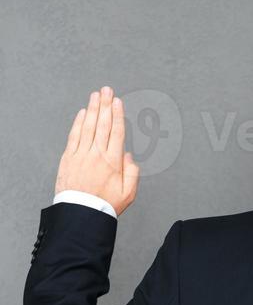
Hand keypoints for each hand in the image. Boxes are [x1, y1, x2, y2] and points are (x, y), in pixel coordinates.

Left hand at [55, 86, 138, 215]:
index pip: (117, 132)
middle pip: (103, 124)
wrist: (81, 213)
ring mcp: (81, 155)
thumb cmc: (104, 206)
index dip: (118, 115)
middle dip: (105, 105)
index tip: (117, 102)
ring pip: (89, 126)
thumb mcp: (128, 193)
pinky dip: (79, 122)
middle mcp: (97, 155)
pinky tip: (83, 113)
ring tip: (96, 95)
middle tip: (107, 90)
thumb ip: (132, 173)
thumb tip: (128, 157)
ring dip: (93, 109)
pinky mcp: (69, 158)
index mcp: (113, 162)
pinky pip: (75, 136)